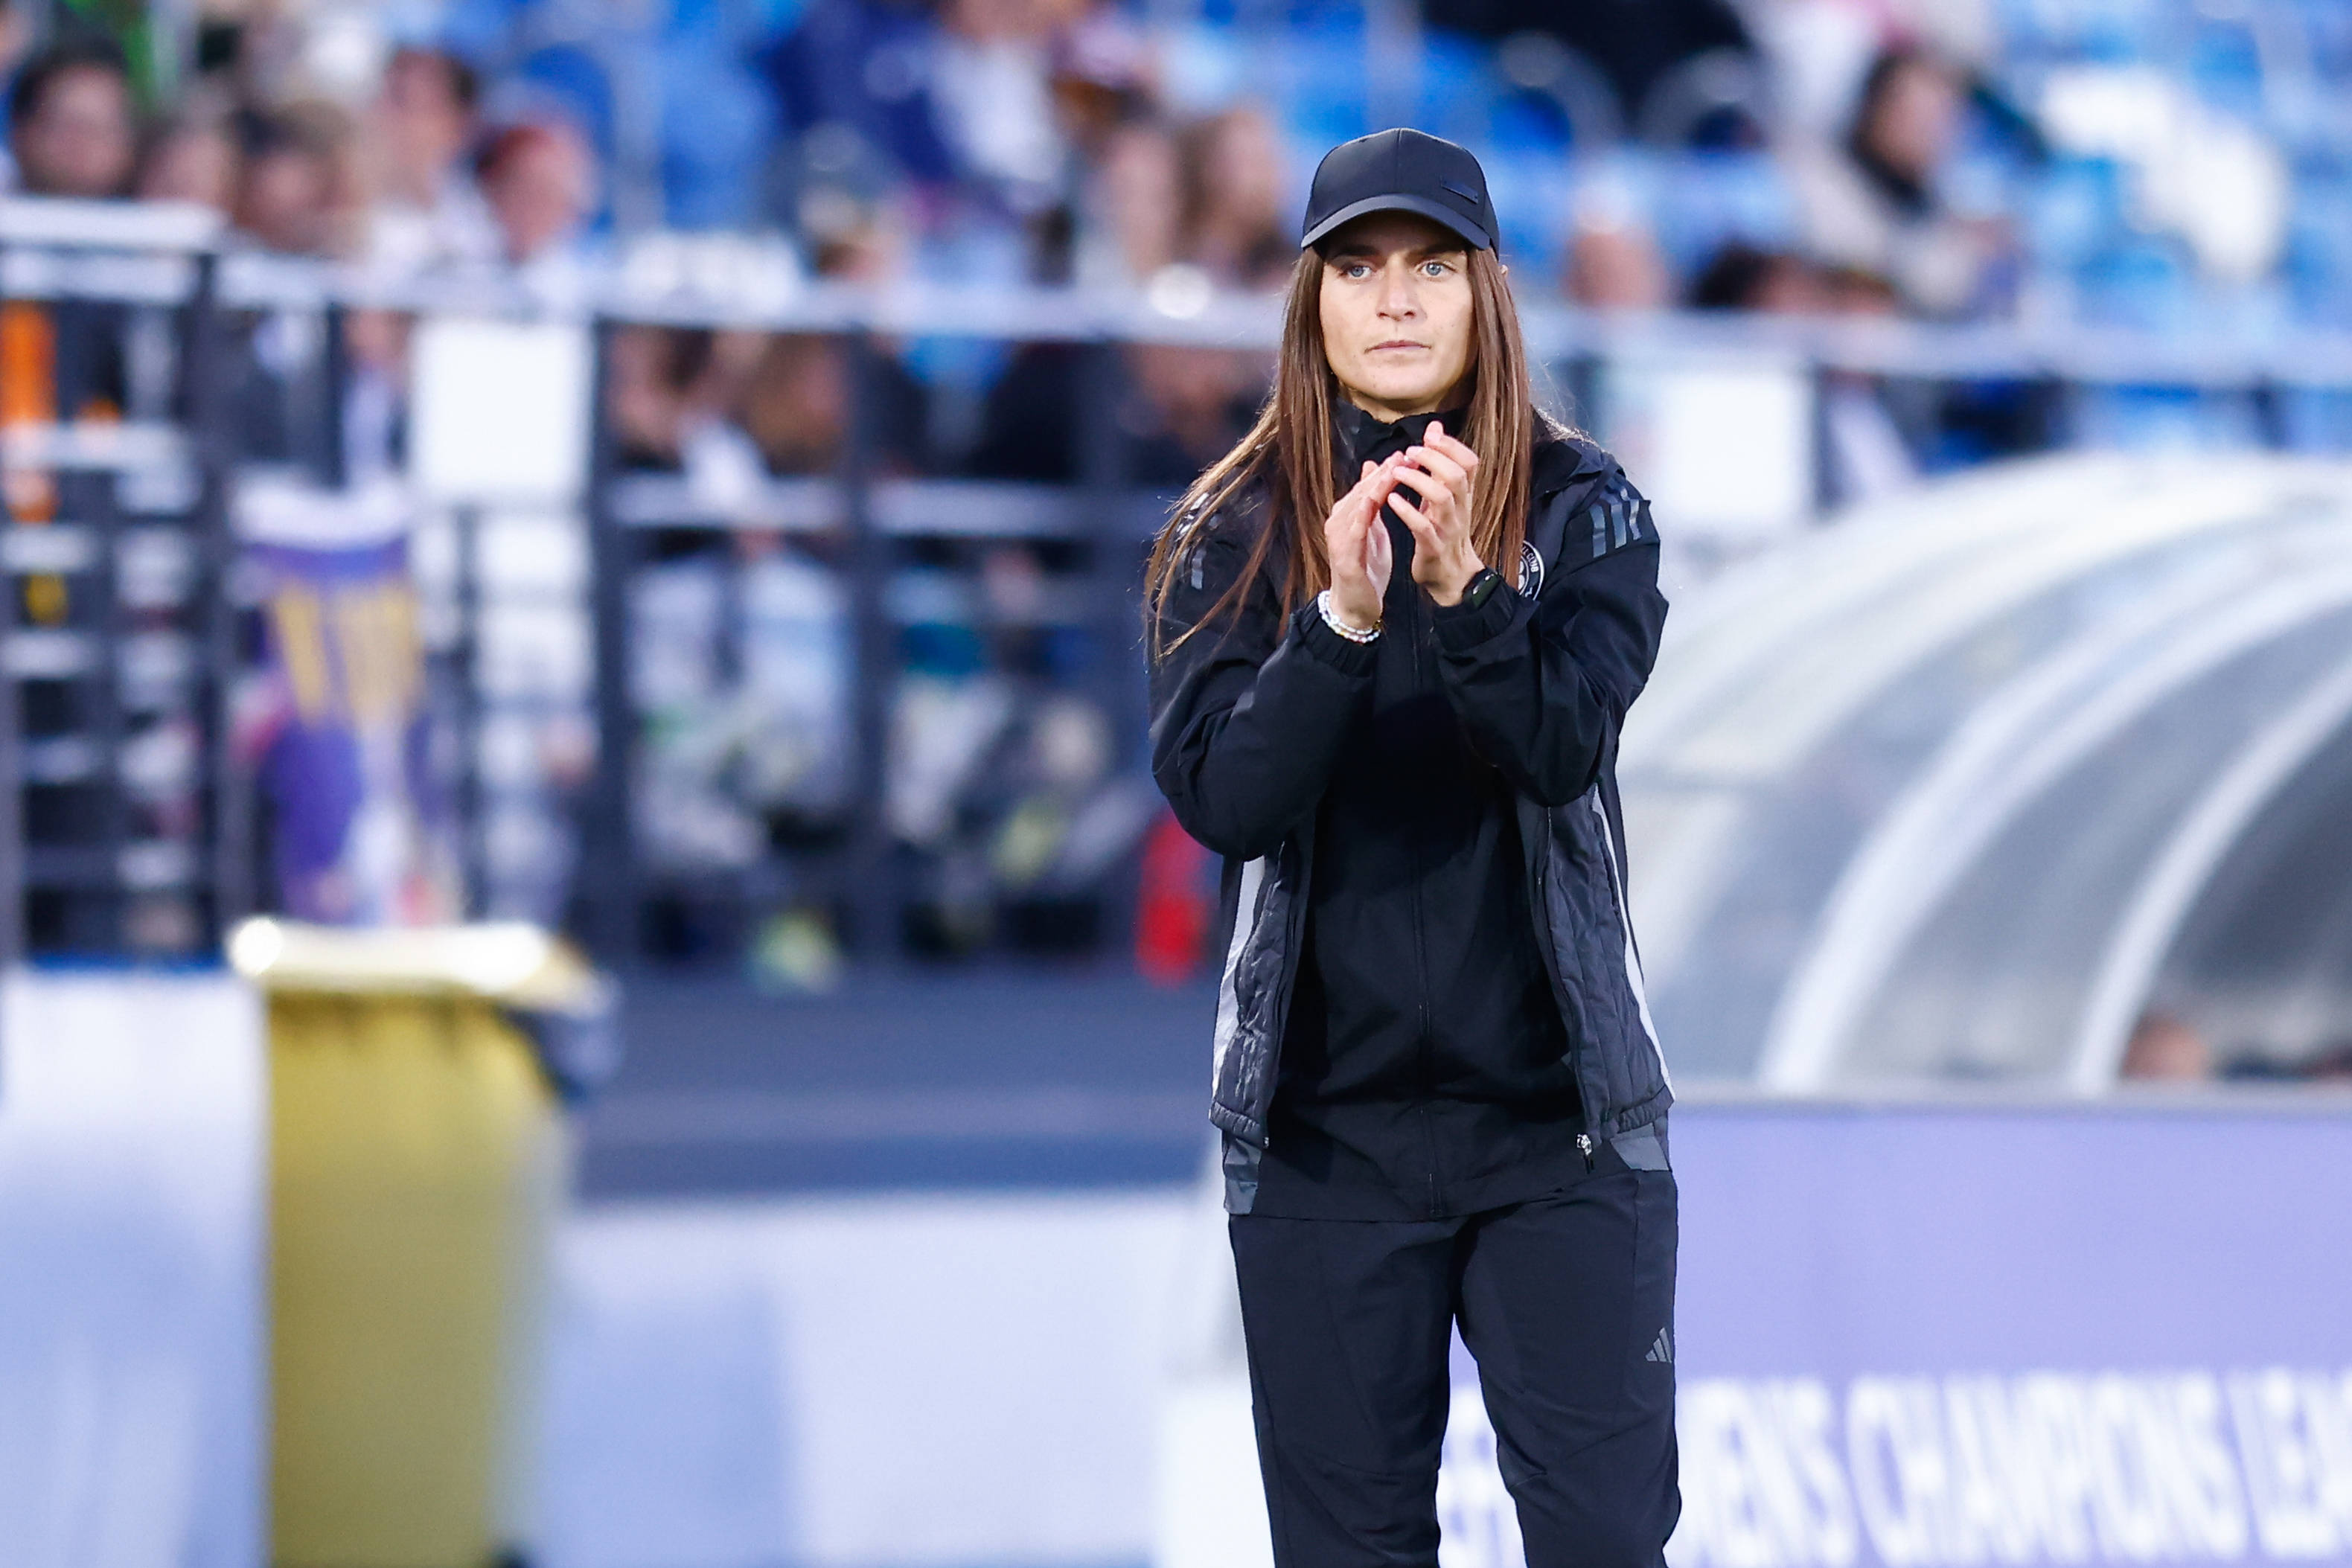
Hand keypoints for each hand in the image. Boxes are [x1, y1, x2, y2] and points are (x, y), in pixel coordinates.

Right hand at [1321, 456, 1396, 630]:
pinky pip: (1354, 530)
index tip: (1407, 453)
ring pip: (1357, 505)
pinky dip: (1364, 513)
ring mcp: (1339, 537)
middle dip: (1383, 472)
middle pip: (1362, 490)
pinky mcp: (1344, 555)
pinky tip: (1373, 500)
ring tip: (1394, 470)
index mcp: (1347, 514)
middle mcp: (1339, 521)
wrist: (1355, 605)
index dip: (1386, 469)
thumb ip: (1372, 502)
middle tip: (1404, 454)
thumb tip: (1375, 471)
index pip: (1368, 485)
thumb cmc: (1366, 567)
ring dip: (1375, 486)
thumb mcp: (1371, 530)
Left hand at [1391, 421, 1483, 605]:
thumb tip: (1435, 428)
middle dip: (1433, 459)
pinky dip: (1407, 511)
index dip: (1452, 445)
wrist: (1450, 575)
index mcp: (1463, 496)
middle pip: (1456, 475)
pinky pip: (1422, 527)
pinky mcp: (1433, 547)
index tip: (1430, 435)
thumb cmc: (1443, 531)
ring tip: (1397, 472)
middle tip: (1409, 453)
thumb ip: (1439, 463)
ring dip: (1417, 481)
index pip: (1469, 463)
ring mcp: (1448, 529)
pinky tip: (1392, 500)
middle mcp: (1460, 509)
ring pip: (1442, 498)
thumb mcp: (1444, 495)